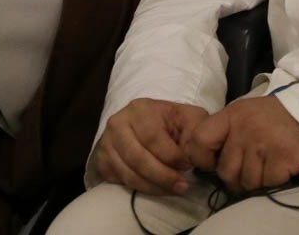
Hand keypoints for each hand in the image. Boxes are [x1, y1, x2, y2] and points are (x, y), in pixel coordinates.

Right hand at [93, 98, 211, 194]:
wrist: (150, 123)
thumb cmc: (173, 123)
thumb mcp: (189, 118)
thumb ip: (196, 131)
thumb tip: (193, 155)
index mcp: (139, 109)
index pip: (152, 138)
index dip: (171, 156)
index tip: (187, 166)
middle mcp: (117, 123)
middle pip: (138, 158)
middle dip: (163, 177)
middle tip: (182, 186)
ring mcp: (106, 142)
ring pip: (128, 173)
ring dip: (153, 187)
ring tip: (172, 189)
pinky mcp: (102, 160)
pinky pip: (119, 181)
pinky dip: (139, 189)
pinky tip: (155, 187)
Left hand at [183, 95, 298, 192]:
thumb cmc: (272, 117)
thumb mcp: (242, 114)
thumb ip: (223, 132)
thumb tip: (201, 159)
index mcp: (230, 116)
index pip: (199, 141)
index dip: (201, 158)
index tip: (211, 163)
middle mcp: (244, 130)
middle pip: (225, 171)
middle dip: (235, 176)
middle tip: (249, 167)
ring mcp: (263, 145)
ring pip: (246, 182)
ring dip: (256, 180)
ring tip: (266, 164)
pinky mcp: (282, 160)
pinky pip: (268, 184)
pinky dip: (273, 181)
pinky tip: (279, 166)